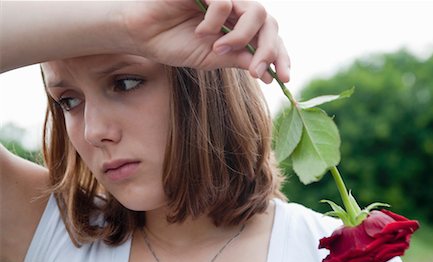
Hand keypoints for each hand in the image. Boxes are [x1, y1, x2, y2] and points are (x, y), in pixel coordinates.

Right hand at [121, 0, 289, 83]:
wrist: (145, 35)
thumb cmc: (176, 44)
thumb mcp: (213, 60)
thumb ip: (240, 60)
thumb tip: (269, 74)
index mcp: (240, 29)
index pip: (270, 38)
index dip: (280, 56)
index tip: (284, 79)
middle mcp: (237, 12)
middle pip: (270, 23)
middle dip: (267, 50)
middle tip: (256, 72)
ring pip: (255, 11)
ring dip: (240, 37)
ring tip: (218, 49)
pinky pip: (226, 2)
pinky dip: (215, 22)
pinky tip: (200, 31)